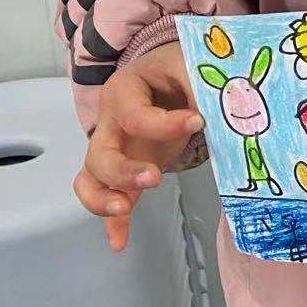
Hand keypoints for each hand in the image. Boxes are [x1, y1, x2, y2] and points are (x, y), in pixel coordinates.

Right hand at [73, 40, 203, 251]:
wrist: (168, 75)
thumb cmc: (175, 68)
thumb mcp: (187, 64)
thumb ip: (198, 86)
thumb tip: (214, 113)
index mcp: (123, 90)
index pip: (134, 114)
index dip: (164, 123)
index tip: (198, 121)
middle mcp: (110, 122)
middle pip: (100, 153)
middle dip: (122, 170)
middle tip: (154, 177)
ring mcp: (115, 149)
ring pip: (92, 178)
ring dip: (104, 198)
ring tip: (125, 209)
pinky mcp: (126, 171)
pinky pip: (110, 197)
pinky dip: (113, 221)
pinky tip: (120, 241)